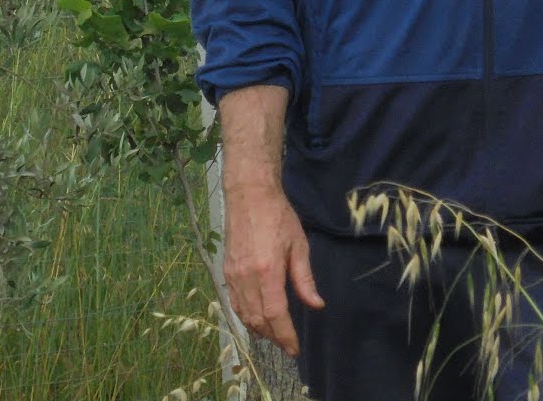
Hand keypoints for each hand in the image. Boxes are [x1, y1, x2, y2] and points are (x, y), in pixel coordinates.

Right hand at [222, 183, 324, 355]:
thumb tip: (316, 305)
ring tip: (275, 335)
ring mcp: (233, 275)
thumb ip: (305, 279)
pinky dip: (246, 316)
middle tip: (288, 344)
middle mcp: (246, 277)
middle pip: (258, 319)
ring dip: (259, 329)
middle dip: (274, 337)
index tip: (294, 349)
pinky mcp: (226, 270)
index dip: (285, 335)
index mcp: (267, 271)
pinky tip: (257, 319)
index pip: (275, 314)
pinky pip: (235, 302)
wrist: (249, 194)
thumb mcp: (299, 245)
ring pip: (244, 314)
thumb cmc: (278, 216)